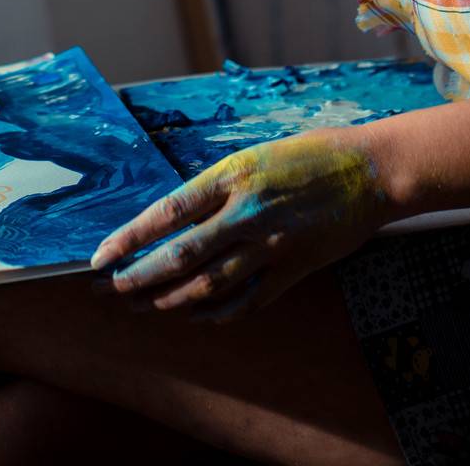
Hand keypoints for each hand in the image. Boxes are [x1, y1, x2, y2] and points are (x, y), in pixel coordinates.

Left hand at [90, 128, 392, 323]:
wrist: (369, 171)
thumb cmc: (310, 154)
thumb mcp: (254, 156)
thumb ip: (217, 187)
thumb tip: (175, 218)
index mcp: (232, 176)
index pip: (166, 214)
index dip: (128, 239)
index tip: (100, 258)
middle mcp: (246, 213)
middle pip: (179, 256)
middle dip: (138, 277)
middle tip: (111, 290)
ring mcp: (270, 246)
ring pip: (207, 285)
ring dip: (169, 300)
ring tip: (144, 305)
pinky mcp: (292, 270)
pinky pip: (245, 302)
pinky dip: (215, 313)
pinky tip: (195, 315)